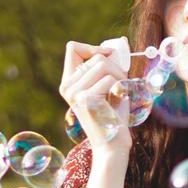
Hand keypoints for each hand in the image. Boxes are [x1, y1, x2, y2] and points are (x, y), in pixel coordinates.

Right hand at [58, 41, 131, 159]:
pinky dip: (120, 88)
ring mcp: (75, 93)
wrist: (113, 146)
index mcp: (69, 82)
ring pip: (104, 64)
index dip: (94, 48)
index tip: (109, 57)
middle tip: (118, 88)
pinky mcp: (86, 99)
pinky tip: (116, 103)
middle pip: (96, 56)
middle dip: (116, 67)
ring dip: (120, 77)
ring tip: (118, 95)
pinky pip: (111, 79)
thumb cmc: (113, 117)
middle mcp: (67, 87)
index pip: (73, 48)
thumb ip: (110, 66)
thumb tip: (120, 42)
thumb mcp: (109, 87)